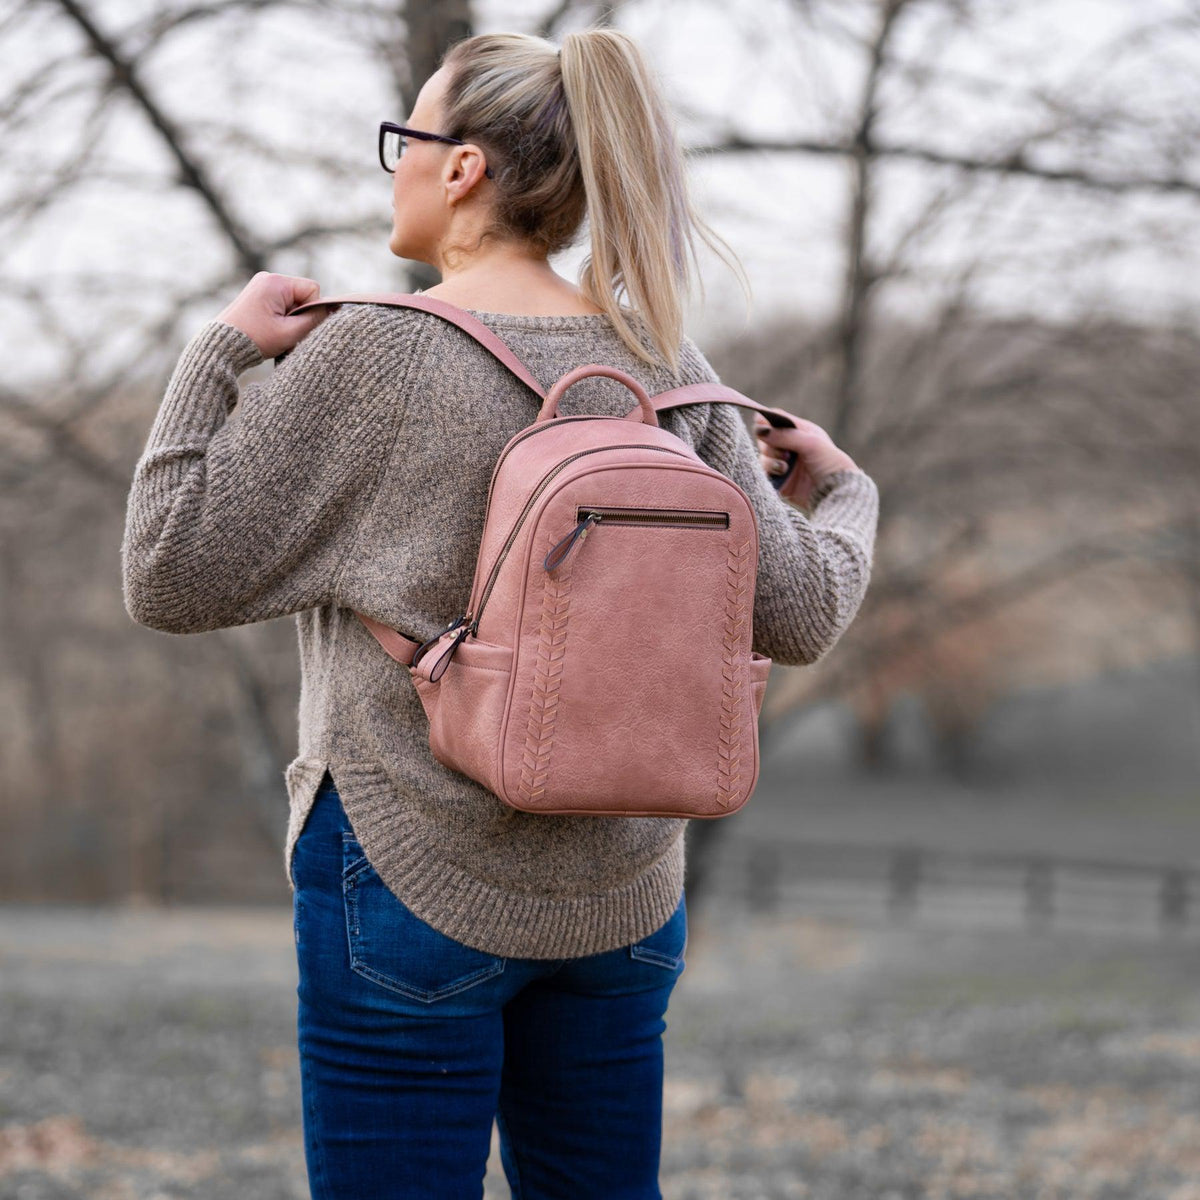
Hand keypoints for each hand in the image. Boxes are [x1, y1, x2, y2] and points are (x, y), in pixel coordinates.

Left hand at [215, 271, 336, 359]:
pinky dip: (281, 317)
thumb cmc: (255, 339)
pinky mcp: (257, 294)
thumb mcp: (290, 332)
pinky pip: (282, 303)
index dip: (312, 310)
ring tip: (275, 331)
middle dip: (300, 314)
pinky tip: (270, 328)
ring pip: (294, 301)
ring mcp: (261, 285)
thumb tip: (333, 309)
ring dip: (291, 318)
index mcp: (275, 282)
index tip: (296, 325)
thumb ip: (315, 319)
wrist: (223, 345)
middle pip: (303, 295)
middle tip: (284, 331)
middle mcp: (268, 278)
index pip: (312, 289)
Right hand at [753, 413, 860, 506]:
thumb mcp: (811, 443)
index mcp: (801, 432)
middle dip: (769, 444)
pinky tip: (781, 473)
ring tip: (784, 467)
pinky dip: (768, 472)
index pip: (777, 420)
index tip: (760, 426)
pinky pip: (764, 473)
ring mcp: (784, 464)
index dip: (766, 421)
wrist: (836, 493)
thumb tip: (761, 430)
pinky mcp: (780, 481)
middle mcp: (790, 447)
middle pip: (766, 439)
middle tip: (783, 452)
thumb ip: (786, 435)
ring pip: (764, 456)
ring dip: (770, 460)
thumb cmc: (830, 464)